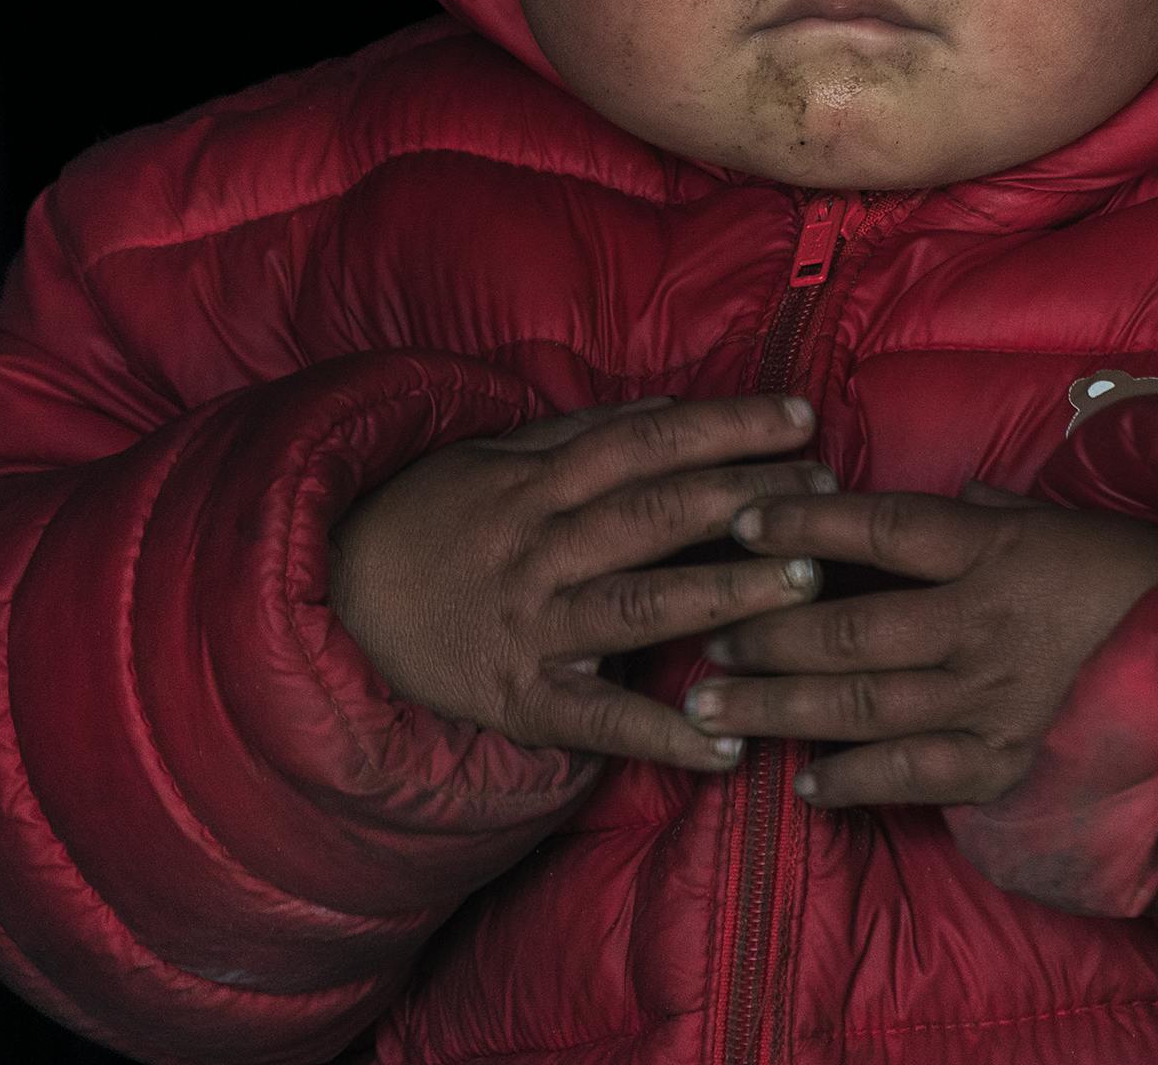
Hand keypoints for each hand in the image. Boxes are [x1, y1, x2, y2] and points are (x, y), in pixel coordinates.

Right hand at [328, 394, 835, 765]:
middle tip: (828, 496)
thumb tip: (668, 410)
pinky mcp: (520, 699)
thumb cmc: (428, 516)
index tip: (799, 417)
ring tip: (804, 587)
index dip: (725, 426)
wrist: (329, 599)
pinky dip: (662, 736)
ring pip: (641, 604)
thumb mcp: (493, 453)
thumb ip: (581, 431)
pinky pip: (599, 721)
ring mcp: (532, 624)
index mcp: (539, 480)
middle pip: (657, 515)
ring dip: (727, 596)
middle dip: (749, 501)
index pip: (648, 443)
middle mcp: (541, 546)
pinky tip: (727, 746)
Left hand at [680, 481, 1157, 807]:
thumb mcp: (1056, 518)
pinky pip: (916, 775)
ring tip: (715, 704)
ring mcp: (992, 699)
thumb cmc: (1126, 572)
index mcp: (993, 549)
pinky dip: (856, 782)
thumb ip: (985, 510)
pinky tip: (804, 786)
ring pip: (865, 704)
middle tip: (703, 636)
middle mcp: (982, 623)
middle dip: (767, 633)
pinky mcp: (1007, 761)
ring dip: (781, 707)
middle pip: (851, 626)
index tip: (742, 520)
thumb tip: (935, 496)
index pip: (882, 527)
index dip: (807, 523)